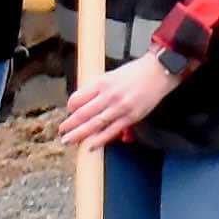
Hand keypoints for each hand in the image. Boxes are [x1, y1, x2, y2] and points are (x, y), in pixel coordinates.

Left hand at [57, 53, 179, 147]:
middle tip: (61, 132)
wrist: (157, 73)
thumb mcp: (111, 75)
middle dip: (70, 125)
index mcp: (102, 83)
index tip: (68, 112)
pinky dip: (100, 140)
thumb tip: (83, 102)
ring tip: (68, 140)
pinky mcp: (131, 117)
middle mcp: (109, 95)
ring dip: (79, 134)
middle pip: (83, 114)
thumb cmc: (135, 73)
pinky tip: (90, 146)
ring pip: (94, 124)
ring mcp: (120, 107)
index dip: (70, 107)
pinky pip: (111, 131)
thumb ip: (97, 88)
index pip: (78, 98)